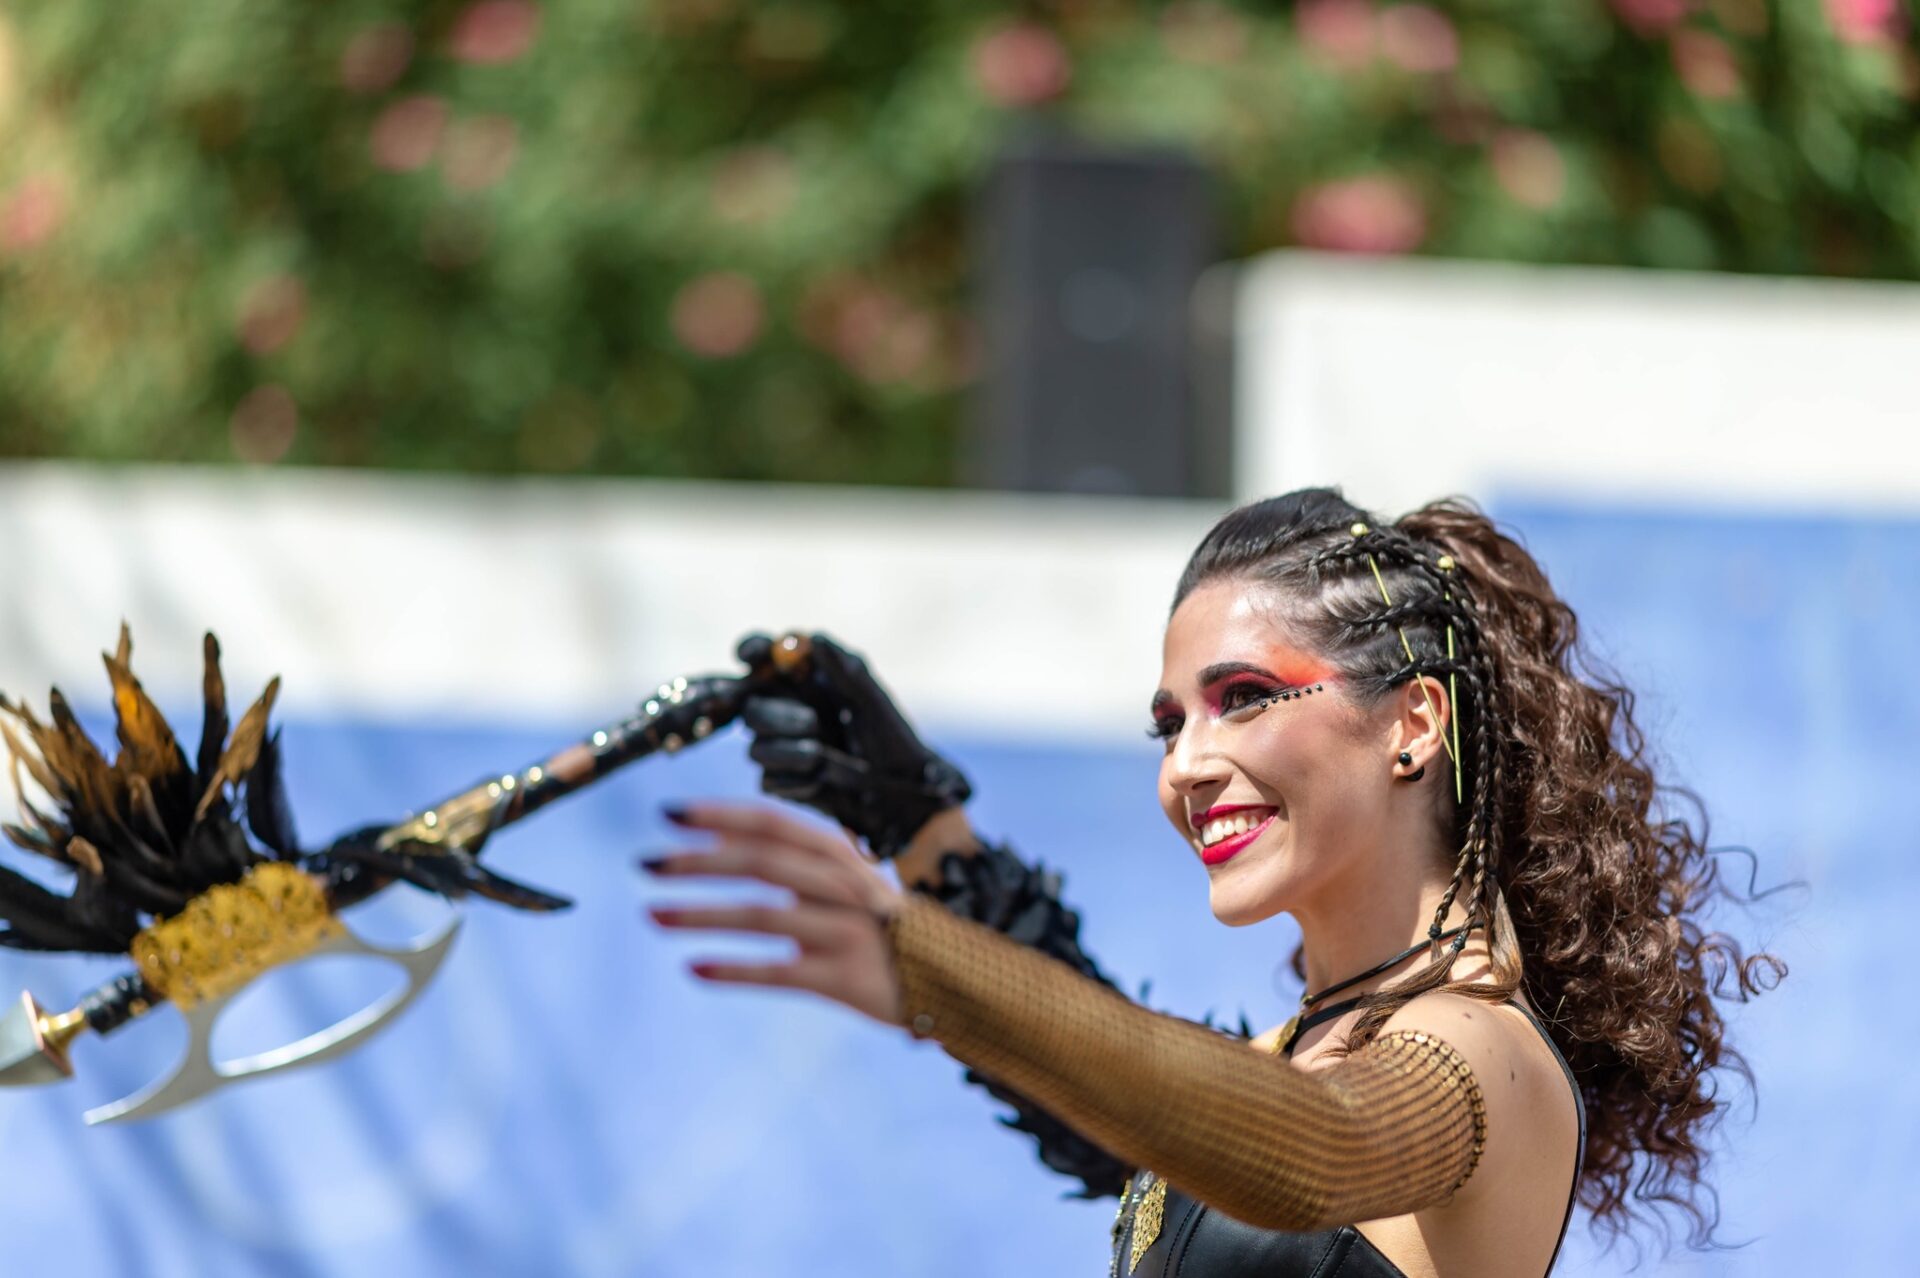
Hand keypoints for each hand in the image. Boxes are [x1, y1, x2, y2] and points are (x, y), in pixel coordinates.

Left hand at [641, 802, 904, 1025]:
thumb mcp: (846, 885)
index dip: (720, 816)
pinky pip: (779, 973)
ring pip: (763, 915)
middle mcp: (844, 887)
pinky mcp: (844, 980)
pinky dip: (734, 969)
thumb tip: (719, 844)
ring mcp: (846, 933)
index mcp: (840, 856)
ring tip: (652, 913)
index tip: (669, 813)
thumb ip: (795, 865)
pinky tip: (694, 968)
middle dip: (699, 860)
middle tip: (646, 863)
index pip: (774, 824)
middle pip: (762, 863)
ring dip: (702, 913)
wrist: (954, 982)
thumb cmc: (884, 930)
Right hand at [736, 632, 970, 859]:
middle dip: (774, 713)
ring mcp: (778, 748)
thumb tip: (814, 637)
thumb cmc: (892, 738)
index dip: (753, 651)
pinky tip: (823, 780)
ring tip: (822, 756)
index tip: (750, 655)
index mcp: (803, 681)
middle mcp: (784, 710)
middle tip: (811, 722)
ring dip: (788, 751)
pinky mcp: (781, 782)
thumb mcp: (873, 699)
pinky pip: (768, 779)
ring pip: (756, 747)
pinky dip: (796, 779)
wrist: (901, 793)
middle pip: (748, 704)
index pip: (763, 656)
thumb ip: (844, 668)